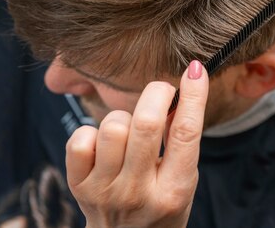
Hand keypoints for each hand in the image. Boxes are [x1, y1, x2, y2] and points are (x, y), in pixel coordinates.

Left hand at [65, 60, 208, 227]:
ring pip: (112, 124)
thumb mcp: (181, 178)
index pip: (185, 134)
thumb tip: (180, 90)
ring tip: (130, 132)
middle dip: (156, 93)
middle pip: (146, 122)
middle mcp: (138, 192)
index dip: (192, 96)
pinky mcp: (79, 186)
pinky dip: (93, 133)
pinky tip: (104, 146)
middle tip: (161, 92)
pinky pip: (81, 137)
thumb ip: (180, 141)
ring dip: (124, 117)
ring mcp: (105, 191)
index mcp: (173, 191)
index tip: (195, 70)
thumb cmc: (160, 203)